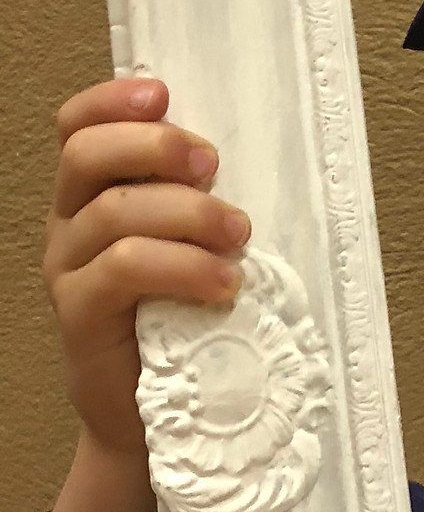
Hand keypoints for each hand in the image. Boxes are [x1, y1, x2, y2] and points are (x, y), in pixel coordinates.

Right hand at [42, 76, 251, 462]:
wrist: (154, 417)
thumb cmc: (186, 317)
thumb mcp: (196, 245)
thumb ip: (201, 200)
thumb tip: (267, 149)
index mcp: (93, 194)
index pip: (78, 127)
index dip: (112, 101)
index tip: (164, 94)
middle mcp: (69, 224)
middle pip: (87, 156)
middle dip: (157, 148)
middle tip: (213, 167)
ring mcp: (67, 270)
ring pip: (116, 214)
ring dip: (189, 214)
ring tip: (240, 238)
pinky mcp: (79, 316)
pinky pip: (122, 271)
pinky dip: (182, 268)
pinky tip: (224, 285)